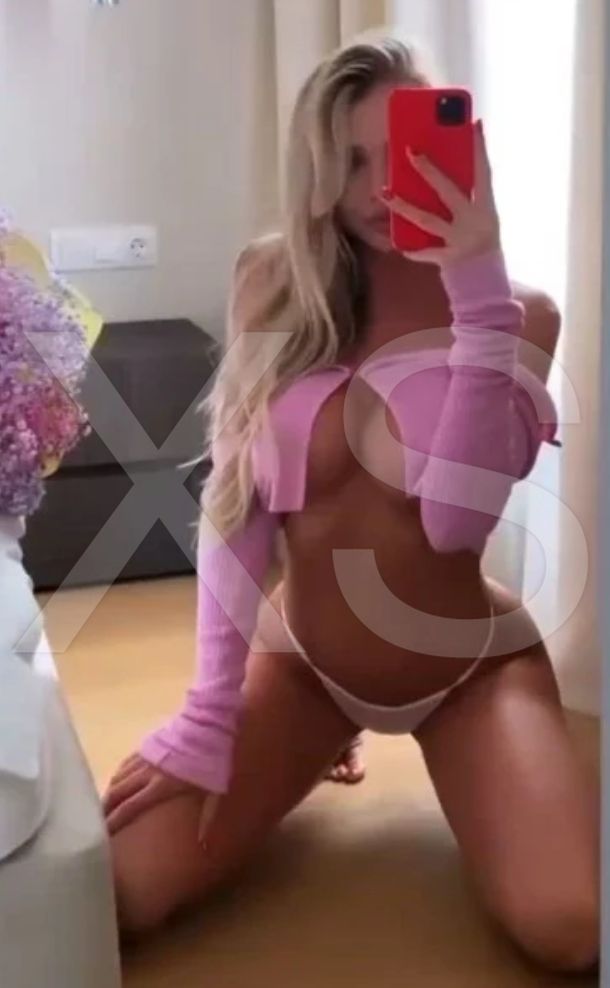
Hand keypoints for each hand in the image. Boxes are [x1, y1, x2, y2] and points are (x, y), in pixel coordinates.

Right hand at [102, 752, 219, 841]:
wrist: (206, 725)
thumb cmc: (211, 761)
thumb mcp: (213, 791)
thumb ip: (206, 818)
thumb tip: (204, 846)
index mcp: (160, 786)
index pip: (130, 808)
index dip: (114, 822)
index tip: (102, 836)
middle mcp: (146, 772)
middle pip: (117, 793)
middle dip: (104, 809)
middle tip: (94, 825)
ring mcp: (144, 757)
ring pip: (118, 778)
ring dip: (109, 793)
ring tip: (102, 808)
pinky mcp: (146, 746)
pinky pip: (125, 764)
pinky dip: (117, 776)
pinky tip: (115, 782)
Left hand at [381, 121, 499, 265]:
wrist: (487, 284)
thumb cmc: (482, 246)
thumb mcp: (483, 219)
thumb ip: (467, 199)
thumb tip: (439, 175)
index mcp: (487, 207)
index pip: (484, 172)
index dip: (480, 149)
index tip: (475, 124)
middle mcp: (474, 221)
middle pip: (448, 191)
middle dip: (429, 171)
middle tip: (410, 151)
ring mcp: (459, 240)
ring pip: (427, 219)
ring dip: (404, 206)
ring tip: (385, 192)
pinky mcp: (448, 259)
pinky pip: (425, 252)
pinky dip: (413, 250)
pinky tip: (399, 245)